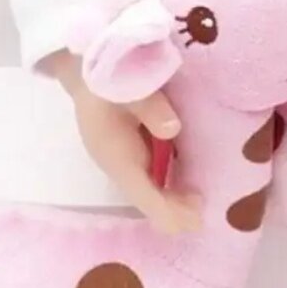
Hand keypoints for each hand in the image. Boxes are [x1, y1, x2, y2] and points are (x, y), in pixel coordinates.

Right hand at [46, 50, 201, 234]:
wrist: (83, 70)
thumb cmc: (106, 78)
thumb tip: (172, 128)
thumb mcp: (127, 87)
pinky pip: (147, 177)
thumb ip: (150, 107)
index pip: (144, 197)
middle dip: (174, 210)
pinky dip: (166, 184)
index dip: (170, 211)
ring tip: (197, 199)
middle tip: (203, 209)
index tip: (197, 216)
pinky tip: (183, 180)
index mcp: (117, 158)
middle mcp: (117, 166)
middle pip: (147, 200)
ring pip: (147, 191)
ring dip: (171, 199)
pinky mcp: (124, 151)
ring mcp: (119, 160)